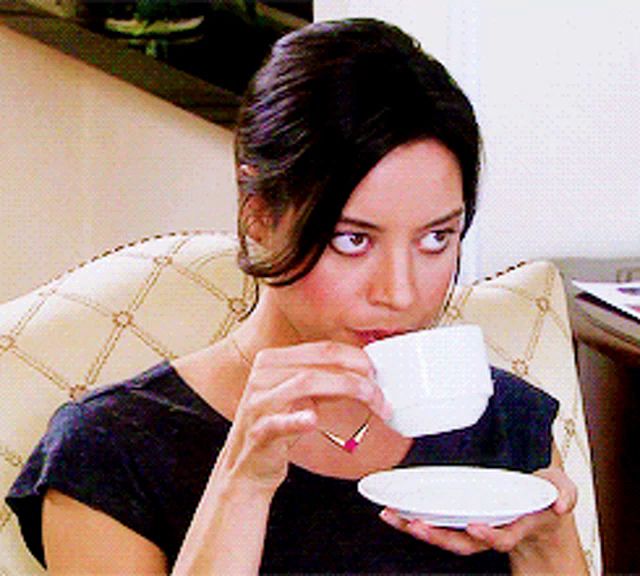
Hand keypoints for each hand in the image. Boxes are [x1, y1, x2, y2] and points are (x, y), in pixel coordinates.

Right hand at [218, 340, 390, 490]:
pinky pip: (276, 422)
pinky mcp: (257, 432)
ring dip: (347, 390)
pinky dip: (296, 420)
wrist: (246, 467)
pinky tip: (312, 420)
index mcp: (274, 360)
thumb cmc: (277, 427)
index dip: (355, 356)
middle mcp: (263, 375)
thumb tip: (364, 370)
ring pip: (306, 383)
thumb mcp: (300, 396)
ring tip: (372, 403)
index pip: (322, 349)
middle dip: (357, 376)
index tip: (376, 370)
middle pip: (319, 364)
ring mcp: (258, 403)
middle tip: (381, 392)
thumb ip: (325, 379)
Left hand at [379, 464, 577, 556]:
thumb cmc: (544, 497)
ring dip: (417, 528)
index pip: (502, 538)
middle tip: (416, 525)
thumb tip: (562, 503)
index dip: (489, 536)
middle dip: (438, 537)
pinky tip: (394, 510)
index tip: (474, 527)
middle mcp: (490, 530)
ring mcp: (472, 525)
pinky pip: (436, 521)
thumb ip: (564, 493)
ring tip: (393, 517)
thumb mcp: (561, 490)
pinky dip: (413, 517)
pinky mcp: (458, 515)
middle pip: (462, 543)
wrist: (536, 506)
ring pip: (443, 534)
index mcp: (515, 524)